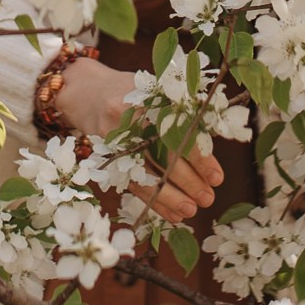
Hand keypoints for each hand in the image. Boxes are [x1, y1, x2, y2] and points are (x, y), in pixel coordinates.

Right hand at [53, 58, 222, 223]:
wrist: (87, 91)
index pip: (179, 133)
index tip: (217, 177)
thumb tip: (212, 155)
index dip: (200, 158)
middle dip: (188, 182)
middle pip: (162, 156)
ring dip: (170, 197)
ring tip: (191, 210)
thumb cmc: (134, 92)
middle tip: (207, 198)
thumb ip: (184, 117)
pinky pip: (132, 184)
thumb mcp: (159, 92)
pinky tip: (171, 214)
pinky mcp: (106, 156)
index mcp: (150, 98)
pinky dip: (153, 201)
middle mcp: (129, 117)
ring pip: (144, 175)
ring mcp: (113, 138)